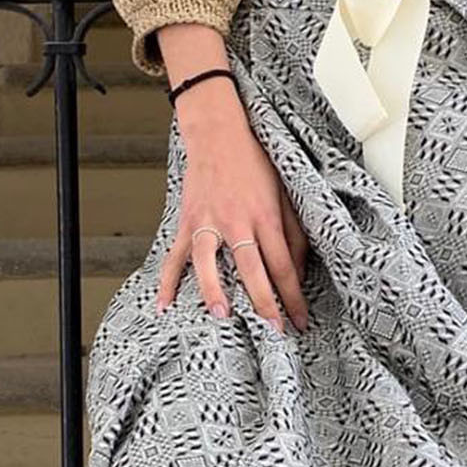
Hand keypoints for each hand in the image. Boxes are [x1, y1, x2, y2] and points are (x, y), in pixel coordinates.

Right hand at [154, 74, 309, 332]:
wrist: (219, 134)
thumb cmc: (256, 164)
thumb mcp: (286, 194)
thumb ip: (294, 233)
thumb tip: (299, 271)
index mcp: (266, 216)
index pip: (283, 265)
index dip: (294, 296)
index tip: (302, 321)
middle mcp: (237, 221)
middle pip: (253, 269)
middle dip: (265, 303)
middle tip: (274, 332)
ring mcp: (208, 222)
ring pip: (210, 262)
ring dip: (215, 290)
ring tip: (224, 317)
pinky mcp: (188, 221)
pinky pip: (175, 255)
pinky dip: (167, 281)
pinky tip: (164, 306)